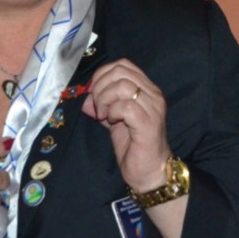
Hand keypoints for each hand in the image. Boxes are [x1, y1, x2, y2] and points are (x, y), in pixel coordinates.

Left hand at [81, 59, 170, 192]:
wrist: (149, 173)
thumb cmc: (134, 147)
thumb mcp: (113, 121)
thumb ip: (102, 107)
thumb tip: (85, 99)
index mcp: (147, 90)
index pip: (123, 65)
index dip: (102, 75)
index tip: (93, 94)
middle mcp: (153, 94)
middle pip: (121, 71)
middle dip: (101, 86)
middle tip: (97, 107)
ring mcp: (153, 108)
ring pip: (123, 86)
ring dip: (105, 99)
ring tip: (104, 115)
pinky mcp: (148, 123)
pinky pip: (126, 106)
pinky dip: (113, 111)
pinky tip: (112, 122)